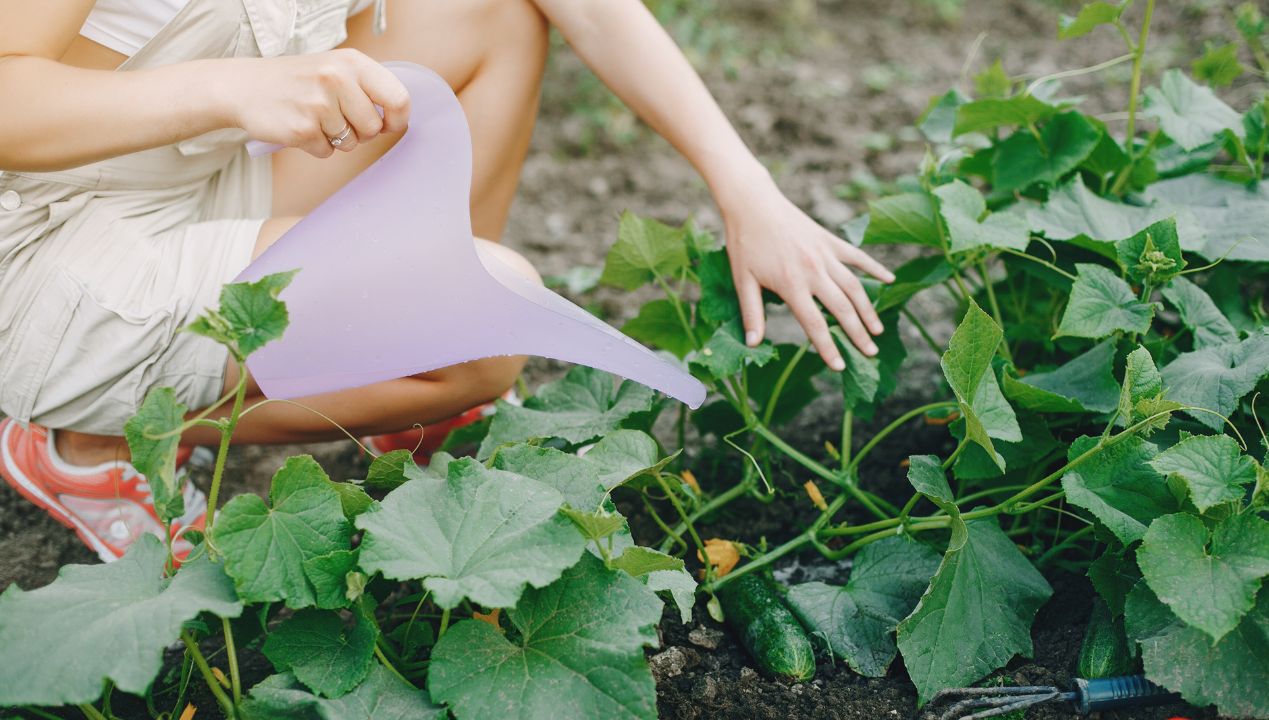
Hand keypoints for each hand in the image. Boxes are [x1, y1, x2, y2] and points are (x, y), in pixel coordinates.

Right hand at [220, 49, 409, 158]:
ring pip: (351, 143)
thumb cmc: (298, 81)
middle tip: (337, 118)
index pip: (398, 98)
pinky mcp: (302, 129)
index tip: (388, 124)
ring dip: (336, 139)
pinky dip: (315, 146)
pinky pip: (326, 152)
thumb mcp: (335, 68)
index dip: (397, 119)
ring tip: (315, 118)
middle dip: (360, 132)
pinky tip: (300, 126)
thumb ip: (367, 88)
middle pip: (374, 128)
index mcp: (352, 63)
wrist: (245, 86)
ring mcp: (319, 105)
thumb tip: (398, 119)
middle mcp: (337, 79)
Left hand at [722, 178, 893, 370]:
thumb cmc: (744, 243)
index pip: (815, 324)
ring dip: (869, 310)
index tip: (839, 366)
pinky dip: (875, 268)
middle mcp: (814, 271)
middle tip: (870, 353)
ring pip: (855, 287)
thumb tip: (753, 344)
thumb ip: (752, 313)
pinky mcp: (830, 240)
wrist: (752, 203)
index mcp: (791, 284)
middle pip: (842, 309)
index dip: (828, 348)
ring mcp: (825, 254)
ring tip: (878, 330)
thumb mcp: (742, 280)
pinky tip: (889, 281)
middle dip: (858, 334)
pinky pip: (857, 257)